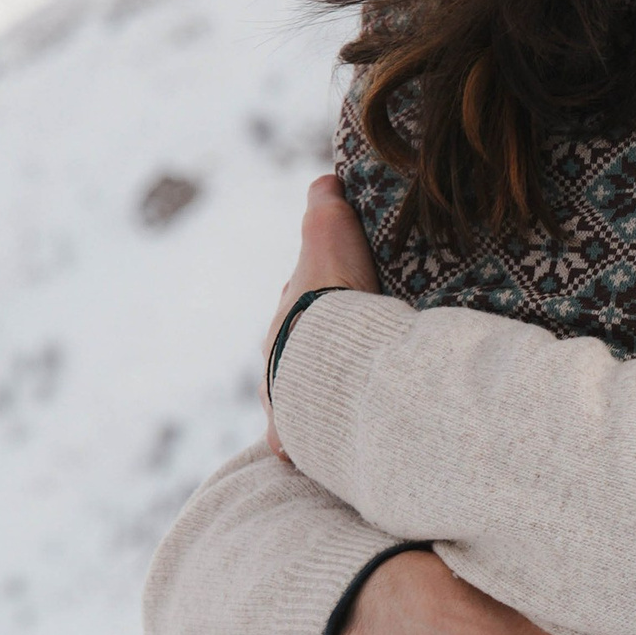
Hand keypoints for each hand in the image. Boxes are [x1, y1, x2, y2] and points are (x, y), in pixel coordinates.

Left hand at [265, 175, 382, 457]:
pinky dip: (313, 448)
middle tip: (357, 354)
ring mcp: (287, 403)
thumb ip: (325, 207)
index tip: (350, 300)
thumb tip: (325, 180)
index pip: (300, 308)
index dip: (324, 300)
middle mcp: (278, 364)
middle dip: (319, 356)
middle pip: (297, 357)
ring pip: (298, 401)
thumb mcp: (329, 234)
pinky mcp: (301, 438)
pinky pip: (305, 446)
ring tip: (350, 407)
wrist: (331, 356)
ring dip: (318, 401)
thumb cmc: (331, 297)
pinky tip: (327, 454)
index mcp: (284, 321)